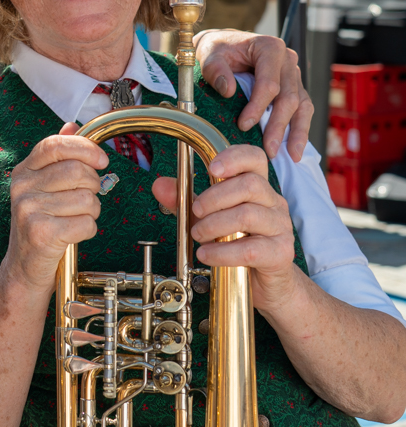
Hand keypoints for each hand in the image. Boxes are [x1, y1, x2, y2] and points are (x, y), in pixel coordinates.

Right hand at [4, 122, 108, 291]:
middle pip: (76, 171)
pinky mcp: (41, 233)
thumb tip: (72, 126)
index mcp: (23, 171)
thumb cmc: (41, 223)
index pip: (54, 145)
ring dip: (92, 212)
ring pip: (86, 199)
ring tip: (77, 218)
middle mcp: (21, 187)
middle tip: (88, 197)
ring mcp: (28, 210)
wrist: (24, 267)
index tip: (102, 160)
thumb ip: (57, 157)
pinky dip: (88, 230)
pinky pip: (85, 223)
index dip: (84, 148)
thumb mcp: (43, 187)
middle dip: (94, 185)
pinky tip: (74, 233)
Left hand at [152, 145, 296, 313]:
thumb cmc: (236, 242)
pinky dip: (222, 252)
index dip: (234, 157)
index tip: (212, 168)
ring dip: (214, 225)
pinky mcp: (280, 254)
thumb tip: (159, 184)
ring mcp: (280, 227)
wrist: (262, 282)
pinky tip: (206, 254)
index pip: (255, 158)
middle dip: (214, 197)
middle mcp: (273, 202)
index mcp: (258, 187)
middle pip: (250, 185)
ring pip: (248, 215)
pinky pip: (250, 249)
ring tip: (197, 235)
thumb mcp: (206, 217)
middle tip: (195, 212)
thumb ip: (184, 200)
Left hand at [195, 30, 311, 160]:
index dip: (258, 107)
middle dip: (278, 126)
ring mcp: (293, 75)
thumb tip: (228, 90)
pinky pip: (302, 109)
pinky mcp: (294, 87)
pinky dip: (299, 128)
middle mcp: (287, 60)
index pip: (269, 83)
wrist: (222, 46)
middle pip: (289, 97)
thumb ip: (215, 69)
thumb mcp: (209, 53)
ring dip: (296, 132)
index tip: (244, 125)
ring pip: (302, 105)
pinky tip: (294, 148)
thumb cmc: (218, 49)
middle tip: (268, 150)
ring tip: (291, 155)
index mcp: (270, 48)